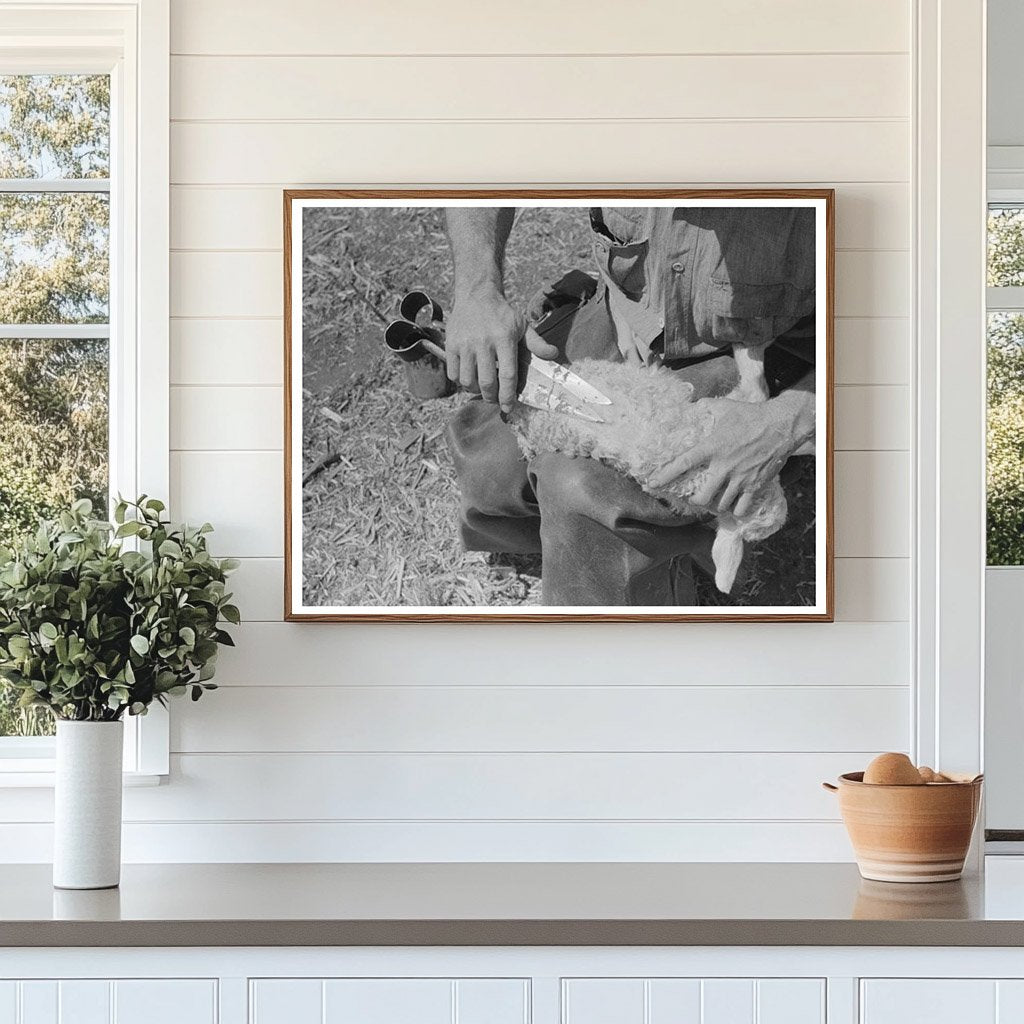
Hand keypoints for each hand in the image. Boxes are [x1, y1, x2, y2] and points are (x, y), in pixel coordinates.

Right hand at [446, 287, 558, 412]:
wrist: (476, 295)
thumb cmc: (502, 314)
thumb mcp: (522, 325)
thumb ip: (537, 343)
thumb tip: (554, 355)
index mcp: (504, 338)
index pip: (507, 375)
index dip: (508, 395)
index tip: (509, 407)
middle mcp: (483, 342)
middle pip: (487, 382)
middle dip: (492, 397)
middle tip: (495, 400)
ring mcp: (465, 344)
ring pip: (468, 381)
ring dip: (476, 391)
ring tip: (483, 389)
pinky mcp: (450, 345)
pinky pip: (454, 374)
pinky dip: (461, 382)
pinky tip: (470, 378)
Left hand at [648, 396, 807, 515]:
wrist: (781, 425)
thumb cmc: (750, 415)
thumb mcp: (723, 407)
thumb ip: (704, 406)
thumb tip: (689, 404)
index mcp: (712, 447)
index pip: (683, 464)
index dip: (665, 475)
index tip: (652, 484)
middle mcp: (723, 466)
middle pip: (702, 496)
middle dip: (695, 501)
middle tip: (695, 497)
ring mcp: (740, 478)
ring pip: (721, 504)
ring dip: (715, 506)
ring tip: (715, 501)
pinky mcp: (755, 484)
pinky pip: (742, 507)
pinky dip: (736, 510)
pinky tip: (734, 507)